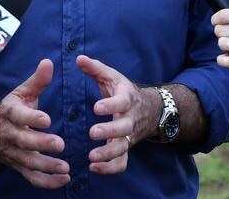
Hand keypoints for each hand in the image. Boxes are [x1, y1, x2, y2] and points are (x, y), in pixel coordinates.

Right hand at [0, 59, 69, 188]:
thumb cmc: (10, 110)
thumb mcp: (20, 92)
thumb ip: (37, 80)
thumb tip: (49, 62)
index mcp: (10, 113)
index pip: (19, 115)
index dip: (31, 117)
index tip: (47, 119)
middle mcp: (9, 134)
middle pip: (23, 141)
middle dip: (41, 143)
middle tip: (60, 144)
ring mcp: (13, 153)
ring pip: (28, 162)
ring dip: (46, 166)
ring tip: (65, 168)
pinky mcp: (18, 166)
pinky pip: (31, 177)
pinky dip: (46, 182)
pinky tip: (64, 180)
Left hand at [77, 55, 155, 174]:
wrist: (150, 109)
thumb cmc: (123, 91)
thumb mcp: (112, 76)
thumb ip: (95, 68)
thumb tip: (78, 58)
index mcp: (127, 99)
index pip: (122, 102)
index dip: (111, 105)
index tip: (96, 107)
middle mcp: (130, 119)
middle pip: (124, 128)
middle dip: (109, 131)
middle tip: (92, 133)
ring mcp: (129, 136)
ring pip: (123, 148)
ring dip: (108, 154)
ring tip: (91, 158)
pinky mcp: (126, 148)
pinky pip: (122, 163)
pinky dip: (110, 169)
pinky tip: (93, 168)